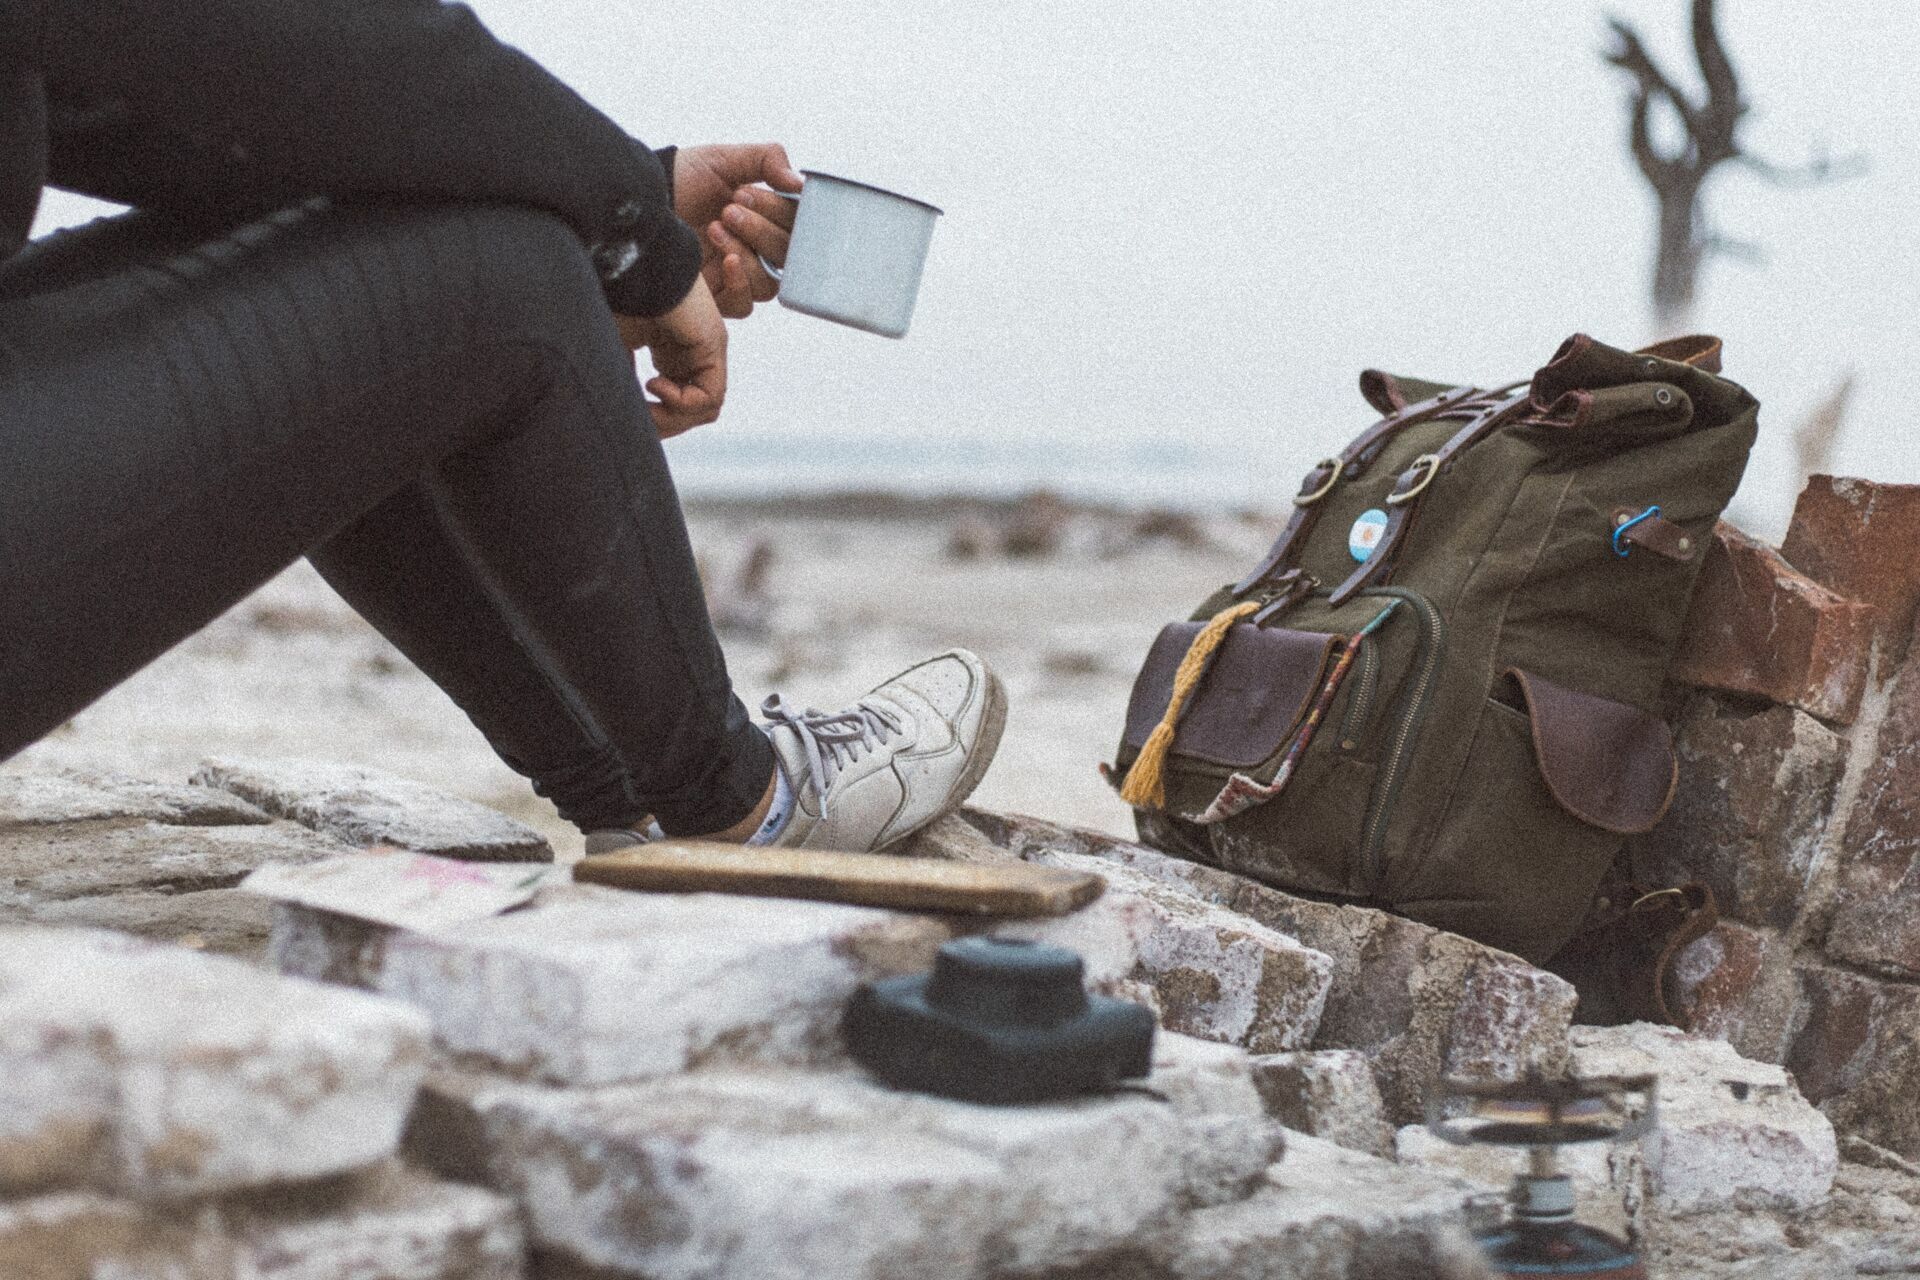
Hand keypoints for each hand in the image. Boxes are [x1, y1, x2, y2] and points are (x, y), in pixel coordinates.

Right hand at [616, 276, 727, 437]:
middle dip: (662, 424)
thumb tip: (620, 418)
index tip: (628, 415)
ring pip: (705, 409)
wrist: (629, 261)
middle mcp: (693, 355)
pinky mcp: (713, 345)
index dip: (654, 420)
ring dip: (672, 417)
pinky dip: (681, 403)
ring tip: (645, 403)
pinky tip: (654, 384)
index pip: (677, 406)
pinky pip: (710, 396)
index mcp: (671, 355)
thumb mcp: (613, 349)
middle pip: (692, 413)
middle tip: (637, 419)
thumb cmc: (616, 295)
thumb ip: (621, 381)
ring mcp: (707, 350)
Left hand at [672, 143, 802, 317]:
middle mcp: (757, 249)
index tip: (744, 192)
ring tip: (715, 227)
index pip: (797, 226)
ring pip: (770, 282)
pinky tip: (725, 260)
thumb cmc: (682, 179)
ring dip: (748, 253)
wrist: (639, 202)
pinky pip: (746, 305)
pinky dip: (740, 283)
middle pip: (787, 256)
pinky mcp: (718, 298)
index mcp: (767, 218)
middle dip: (761, 229)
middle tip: (729, 209)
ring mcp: (739, 276)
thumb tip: (799, 183)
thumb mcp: (725, 160)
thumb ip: (767, 160)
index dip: (780, 212)